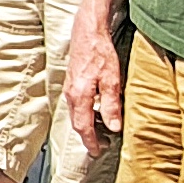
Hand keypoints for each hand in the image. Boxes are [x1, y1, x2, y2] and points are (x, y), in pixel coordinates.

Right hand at [64, 10, 123, 156]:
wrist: (87, 31)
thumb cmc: (99, 52)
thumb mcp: (111, 80)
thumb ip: (111, 104)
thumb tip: (113, 127)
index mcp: (80, 96)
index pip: (83, 127)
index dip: (91, 142)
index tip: (97, 152)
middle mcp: (71, 94)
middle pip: (77, 122)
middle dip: (88, 136)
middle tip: (100, 146)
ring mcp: (70, 88)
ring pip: (76, 113)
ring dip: (86, 125)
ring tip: (101, 132)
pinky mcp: (72, 81)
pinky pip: (77, 104)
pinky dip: (85, 113)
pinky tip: (96, 111)